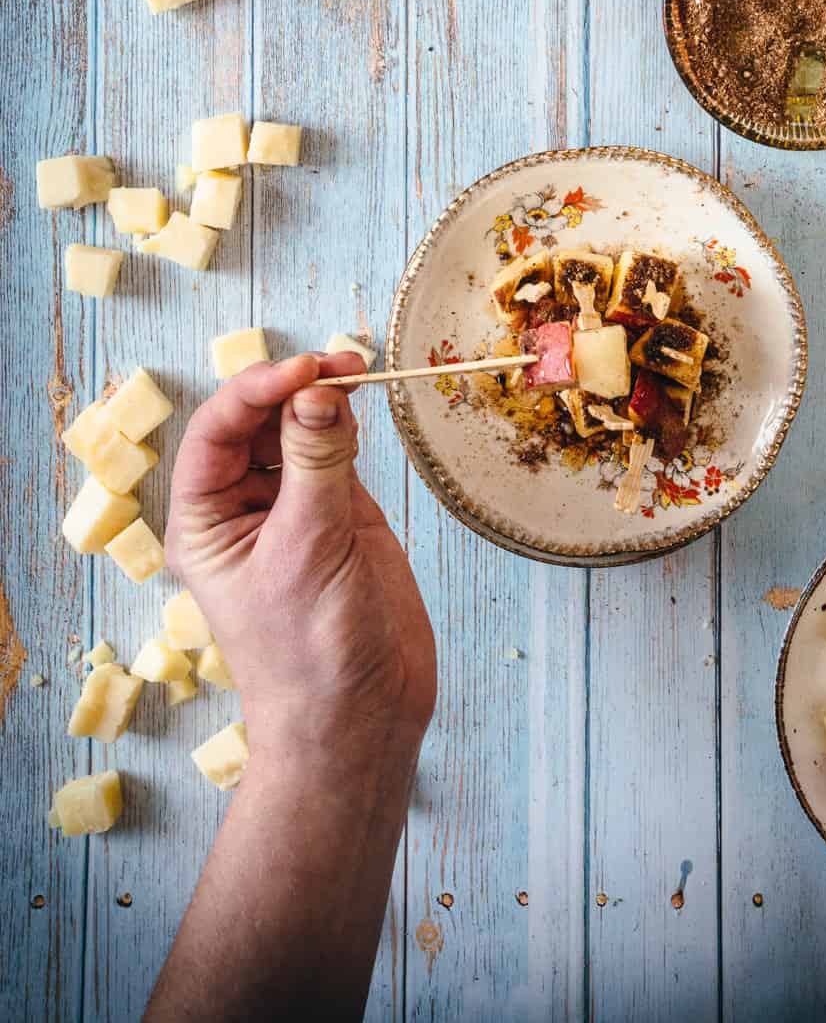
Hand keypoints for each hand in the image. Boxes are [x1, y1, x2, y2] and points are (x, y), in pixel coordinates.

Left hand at [166, 353, 435, 765]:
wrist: (361, 720)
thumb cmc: (311, 654)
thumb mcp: (309, 550)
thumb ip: (316, 464)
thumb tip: (317, 391)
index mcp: (204, 522)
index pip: (216, 431)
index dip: (256, 390)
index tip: (306, 369)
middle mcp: (241, 508)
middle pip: (255, 421)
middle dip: (293, 386)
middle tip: (342, 365)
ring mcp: (292, 508)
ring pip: (296, 429)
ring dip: (322, 398)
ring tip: (356, 376)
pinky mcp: (339, 513)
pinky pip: (335, 450)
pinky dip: (348, 423)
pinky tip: (361, 407)